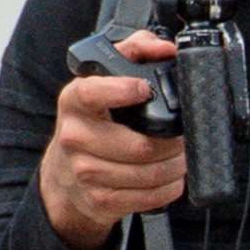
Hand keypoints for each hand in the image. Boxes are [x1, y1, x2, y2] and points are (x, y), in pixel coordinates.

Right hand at [40, 30, 186, 249]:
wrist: (65, 173)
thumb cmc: (95, 118)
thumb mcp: (107, 77)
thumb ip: (137, 50)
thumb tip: (166, 49)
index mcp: (75, 101)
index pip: (92, 93)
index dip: (120, 91)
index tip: (143, 88)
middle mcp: (75, 137)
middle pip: (138, 146)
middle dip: (173, 142)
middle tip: (185, 136)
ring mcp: (85, 172)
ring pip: (147, 174)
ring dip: (175, 166)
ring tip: (182, 155)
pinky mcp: (99, 200)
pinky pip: (147, 197)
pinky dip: (168, 188)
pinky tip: (171, 176)